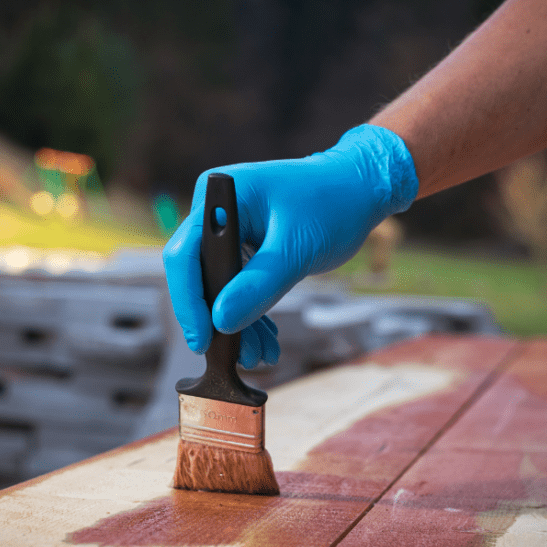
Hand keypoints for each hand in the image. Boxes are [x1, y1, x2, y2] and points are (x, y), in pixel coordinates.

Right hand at [163, 124, 417, 367]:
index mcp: (220, 197)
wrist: (361, 190)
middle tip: (240, 357)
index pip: (185, 255)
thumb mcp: (297, 249)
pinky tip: (266, 339)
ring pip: (220, 287)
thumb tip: (220, 322)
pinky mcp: (247, 245)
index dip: (189, 302)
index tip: (203, 341)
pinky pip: (239, 285)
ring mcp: (231, 230)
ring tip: (260, 355)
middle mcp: (217, 212)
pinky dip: (252, 312)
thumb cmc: (334, 204)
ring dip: (237, 324)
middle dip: (218, 319)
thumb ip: (258, 285)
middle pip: (199, 275)